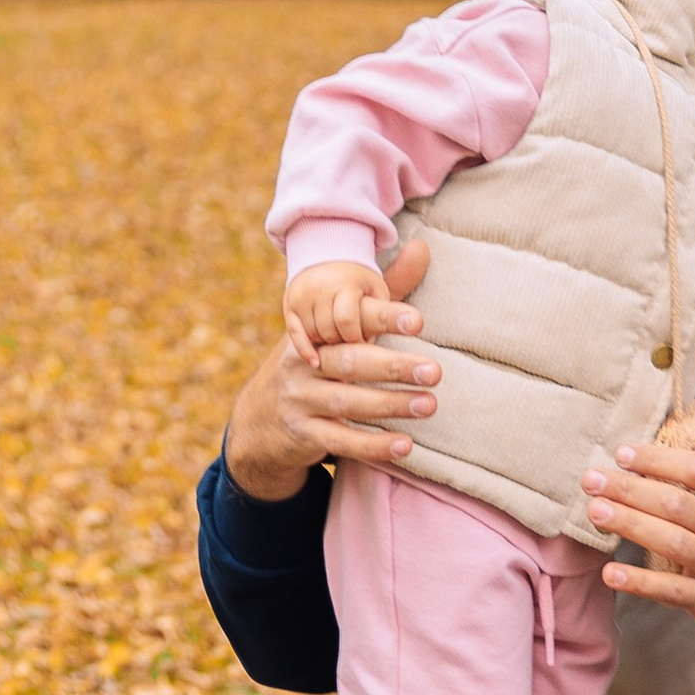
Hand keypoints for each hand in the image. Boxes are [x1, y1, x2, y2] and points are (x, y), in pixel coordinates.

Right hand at [223, 239, 437, 499]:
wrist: (259, 420)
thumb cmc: (317, 366)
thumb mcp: (339, 333)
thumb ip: (381, 297)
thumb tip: (423, 248)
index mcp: (316, 334)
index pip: (350, 323)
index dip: (382, 318)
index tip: (418, 320)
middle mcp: (305, 364)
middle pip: (351, 362)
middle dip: (394, 366)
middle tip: (435, 370)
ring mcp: (302, 401)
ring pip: (348, 403)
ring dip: (390, 406)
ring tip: (429, 405)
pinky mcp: (305, 435)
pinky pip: (341, 440)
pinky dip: (373, 446)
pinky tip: (405, 446)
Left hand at [582, 432, 694, 674]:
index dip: (659, 459)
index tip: (625, 453)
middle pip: (677, 503)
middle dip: (630, 488)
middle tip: (592, 479)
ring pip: (670, 541)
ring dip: (629, 524)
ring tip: (595, 510)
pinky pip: (672, 590)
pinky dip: (640, 582)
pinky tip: (611, 572)